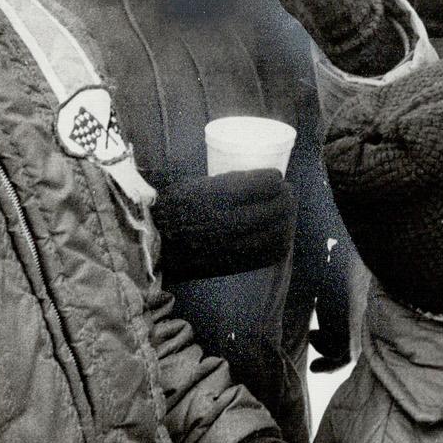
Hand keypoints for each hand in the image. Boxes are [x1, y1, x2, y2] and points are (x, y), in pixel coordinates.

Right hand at [151, 169, 295, 283]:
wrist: (155, 247)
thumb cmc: (174, 209)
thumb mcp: (197, 184)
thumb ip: (230, 182)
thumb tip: (262, 181)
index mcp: (220, 196)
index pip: (268, 184)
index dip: (275, 178)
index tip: (274, 177)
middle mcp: (232, 221)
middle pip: (279, 206)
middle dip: (286, 197)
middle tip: (284, 193)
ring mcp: (237, 246)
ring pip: (280, 231)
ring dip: (287, 219)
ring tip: (284, 212)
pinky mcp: (237, 265)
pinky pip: (272, 253)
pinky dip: (280, 242)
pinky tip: (278, 234)